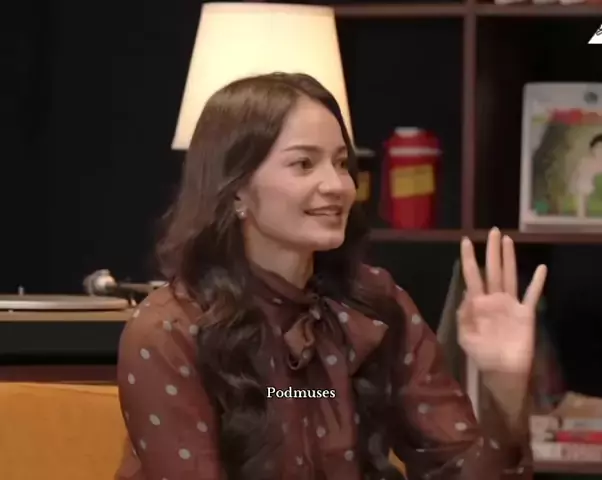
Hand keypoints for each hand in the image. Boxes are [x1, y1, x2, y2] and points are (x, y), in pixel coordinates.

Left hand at [458, 228, 546, 374]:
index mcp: (477, 303)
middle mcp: (494, 299)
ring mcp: (510, 304)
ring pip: (509, 276)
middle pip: (492, 270)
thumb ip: (463, 316)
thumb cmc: (481, 355)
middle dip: (492, 251)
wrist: (502, 372)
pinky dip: (536, 283)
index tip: (465, 241)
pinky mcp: (525, 314)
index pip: (471, 276)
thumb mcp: (466, 337)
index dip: (468, 258)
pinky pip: (531, 295)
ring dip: (509, 258)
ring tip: (508, 240)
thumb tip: (466, 294)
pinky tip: (541, 269)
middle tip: (493, 231)